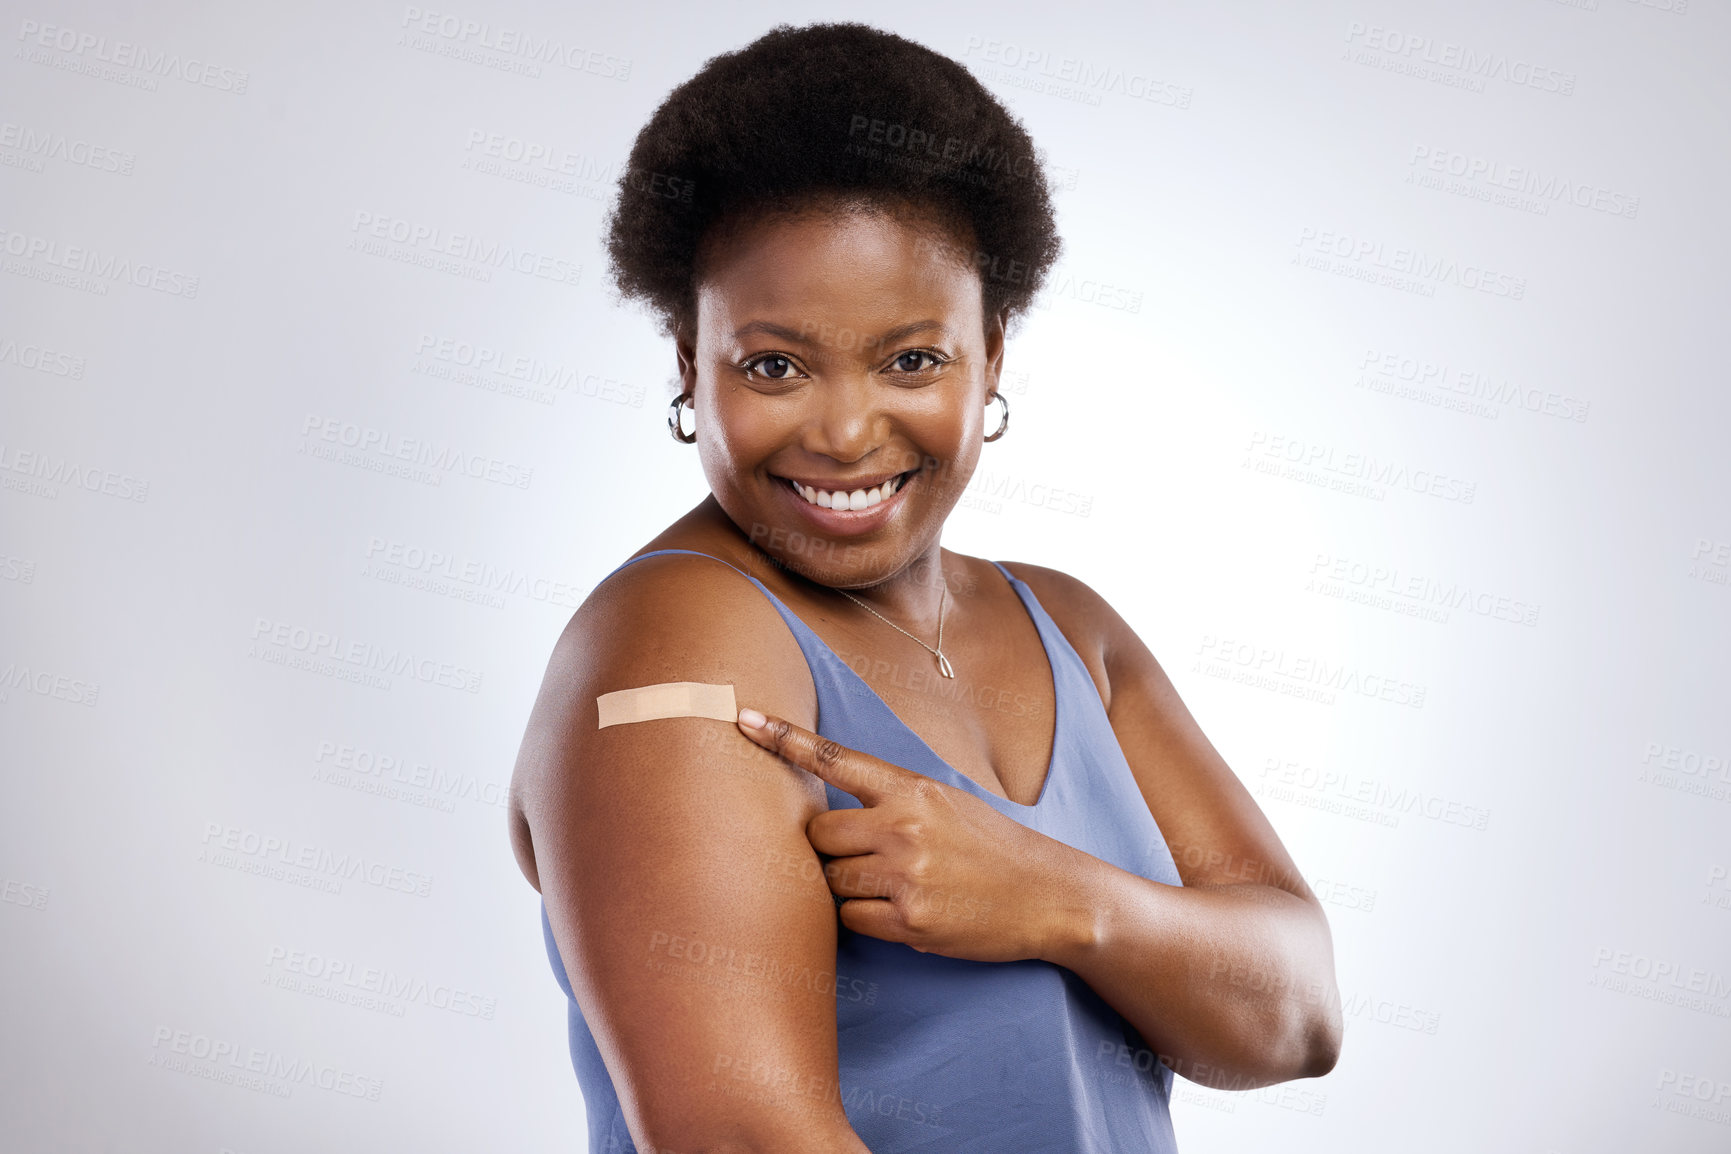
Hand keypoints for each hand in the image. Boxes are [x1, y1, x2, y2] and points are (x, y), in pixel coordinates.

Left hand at [735, 707, 1093, 963]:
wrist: (1048, 895)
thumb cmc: (990, 847)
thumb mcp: (945, 803)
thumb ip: (890, 800)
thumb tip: (825, 814)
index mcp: (911, 789)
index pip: (834, 758)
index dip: (784, 738)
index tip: (742, 719)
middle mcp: (904, 827)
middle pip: (817, 835)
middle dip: (828, 849)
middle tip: (863, 857)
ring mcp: (906, 876)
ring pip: (831, 881)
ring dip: (847, 886)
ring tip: (893, 885)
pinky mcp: (910, 922)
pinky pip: (850, 920)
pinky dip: (865, 919)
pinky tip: (903, 911)